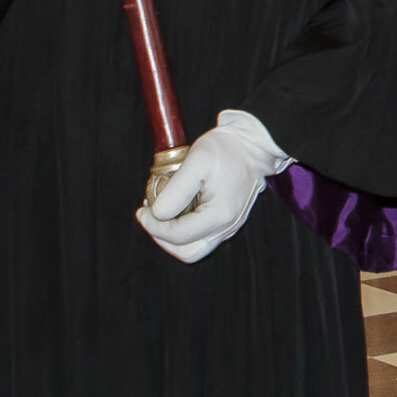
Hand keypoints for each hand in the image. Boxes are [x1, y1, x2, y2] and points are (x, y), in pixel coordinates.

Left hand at [136, 109, 288, 262]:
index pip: (177, 235)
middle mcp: (227, 226)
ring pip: (195, 248)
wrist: (255, 143)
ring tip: (162, 214)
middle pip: (187, 253)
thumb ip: (175, 191)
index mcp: (220, 215)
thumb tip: (157, 214)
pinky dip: (185, 230)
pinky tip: (178, 209)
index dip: (153, 226)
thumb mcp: (196, 162)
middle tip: (150, 217)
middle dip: (162, 238)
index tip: (142, 209)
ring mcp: (230, 225)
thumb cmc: (228, 149)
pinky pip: (203, 236)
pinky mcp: (228, 220)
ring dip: (173, 236)